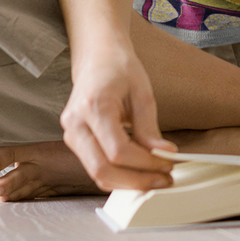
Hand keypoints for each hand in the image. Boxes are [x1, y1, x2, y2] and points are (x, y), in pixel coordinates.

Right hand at [59, 37, 175, 191]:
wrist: (97, 58)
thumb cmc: (119, 69)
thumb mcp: (142, 93)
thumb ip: (149, 128)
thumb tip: (164, 155)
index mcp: (93, 107)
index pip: (118, 151)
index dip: (146, 163)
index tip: (169, 163)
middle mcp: (75, 124)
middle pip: (103, 170)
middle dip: (137, 181)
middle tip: (164, 180)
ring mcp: (71, 134)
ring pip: (97, 174)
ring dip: (128, 182)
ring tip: (156, 177)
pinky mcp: (74, 141)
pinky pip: (96, 167)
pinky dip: (119, 174)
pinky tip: (139, 170)